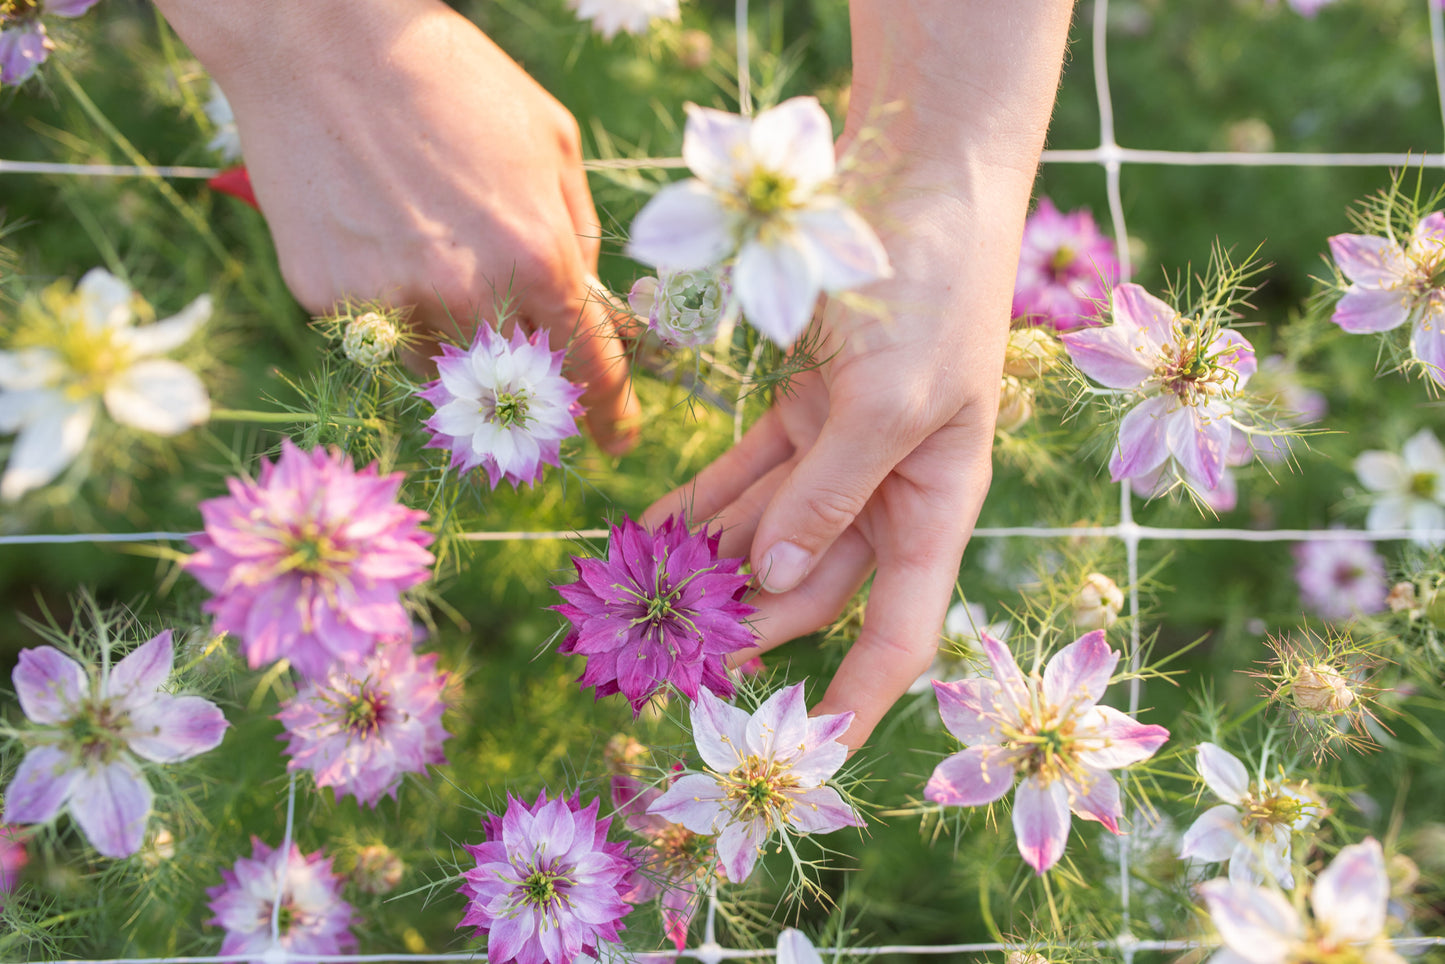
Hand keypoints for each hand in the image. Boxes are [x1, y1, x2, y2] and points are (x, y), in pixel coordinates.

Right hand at [170, 0, 637, 450]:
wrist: (320, 39)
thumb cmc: (451, 80)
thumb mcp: (551, 142)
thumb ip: (578, 234)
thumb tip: (585, 301)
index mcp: (537, 255)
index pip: (589, 367)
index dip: (610, 413)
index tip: (616, 439)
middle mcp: (468, 293)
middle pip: (516, 386)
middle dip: (528, 380)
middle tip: (520, 350)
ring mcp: (393, 301)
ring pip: (444, 371)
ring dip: (457, 344)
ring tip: (436, 264)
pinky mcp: (331, 299)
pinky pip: (381, 334)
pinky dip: (395, 310)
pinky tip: (383, 241)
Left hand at [645, 168, 1034, 747]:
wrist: (921, 182)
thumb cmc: (930, 289)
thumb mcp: (889, 400)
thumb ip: (830, 494)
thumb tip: (770, 577)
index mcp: (934, 505)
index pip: (901, 626)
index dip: (865, 694)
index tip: (814, 751)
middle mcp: (886, 491)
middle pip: (809, 584)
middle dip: (746, 625)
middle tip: (668, 662)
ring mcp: (839, 452)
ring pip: (764, 533)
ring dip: (706, 567)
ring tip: (638, 607)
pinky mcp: (799, 410)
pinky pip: (739, 477)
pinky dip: (696, 505)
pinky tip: (643, 534)